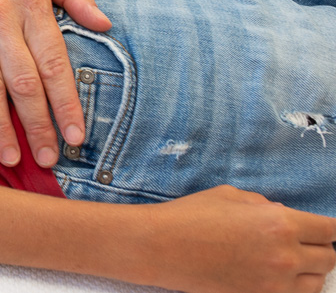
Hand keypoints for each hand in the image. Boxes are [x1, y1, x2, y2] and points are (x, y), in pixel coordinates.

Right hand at [144, 186, 335, 292]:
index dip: (328, 227)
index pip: (329, 229)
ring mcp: (274, 283)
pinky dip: (294, 286)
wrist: (160, 247)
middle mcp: (285, 256)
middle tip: (302, 242)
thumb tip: (282, 215)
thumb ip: (265, 206)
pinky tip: (278, 275)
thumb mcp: (231, 197)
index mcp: (280, 223)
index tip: (321, 228)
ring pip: (317, 282)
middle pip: (329, 258)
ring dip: (309, 270)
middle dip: (319, 247)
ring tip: (290, 261)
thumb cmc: (190, 215)